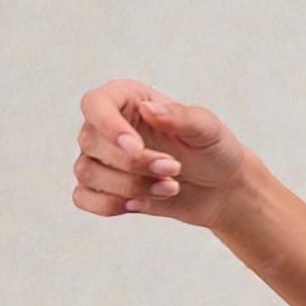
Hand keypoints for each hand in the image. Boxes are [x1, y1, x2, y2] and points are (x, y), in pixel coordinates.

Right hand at [72, 79, 248, 229]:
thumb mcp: (208, 129)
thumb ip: (181, 116)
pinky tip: (141, 204)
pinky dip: (110, 205)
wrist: (222, 188)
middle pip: (91, 142)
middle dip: (133, 162)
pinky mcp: (105, 189)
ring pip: (87, 173)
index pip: (95, 104)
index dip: (108, 125)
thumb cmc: (213, 150)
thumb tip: (148, 110)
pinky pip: (83, 198)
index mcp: (129, 101)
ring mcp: (103, 159)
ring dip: (129, 185)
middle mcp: (108, 127)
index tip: (136, 146)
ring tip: (170, 187)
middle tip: (174, 168)